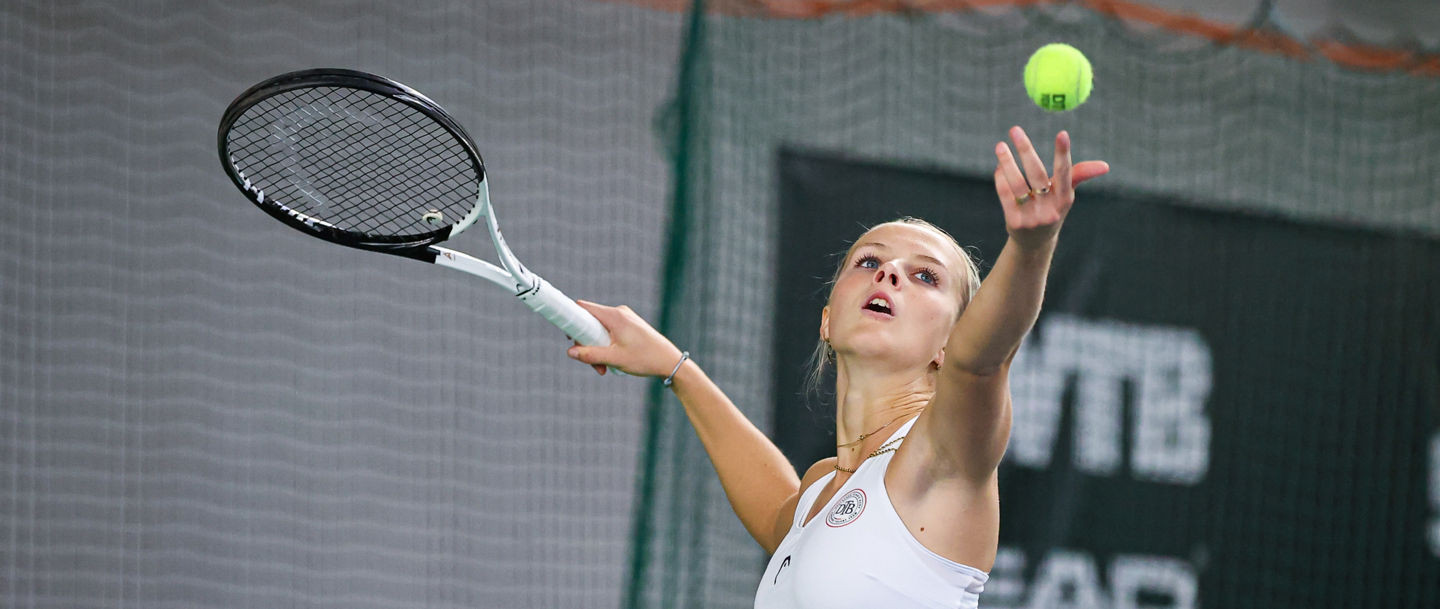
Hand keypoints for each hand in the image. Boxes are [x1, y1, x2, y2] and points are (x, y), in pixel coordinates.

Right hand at [565, 300, 684, 376]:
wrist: (669, 362)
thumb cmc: (645, 358)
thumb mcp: (614, 359)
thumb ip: (590, 355)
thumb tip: (570, 352)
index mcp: (614, 316)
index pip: (583, 308)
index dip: (571, 319)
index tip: (566, 334)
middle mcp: (619, 313)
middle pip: (589, 322)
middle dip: (586, 344)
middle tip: (592, 363)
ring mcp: (624, 319)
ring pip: (599, 330)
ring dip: (596, 349)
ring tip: (604, 368)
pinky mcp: (628, 326)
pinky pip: (609, 333)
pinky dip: (606, 347)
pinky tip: (611, 362)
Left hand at [993, 126, 1108, 249]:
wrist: (1035, 243)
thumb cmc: (1052, 209)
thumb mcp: (1066, 195)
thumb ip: (1079, 175)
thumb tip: (1105, 166)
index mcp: (1065, 199)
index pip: (1066, 172)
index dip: (1064, 153)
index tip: (1062, 133)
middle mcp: (1050, 208)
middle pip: (1037, 174)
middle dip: (1026, 150)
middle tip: (1015, 129)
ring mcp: (1031, 217)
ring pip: (1016, 184)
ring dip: (1007, 162)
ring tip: (1000, 145)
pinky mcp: (1014, 222)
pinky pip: (1005, 194)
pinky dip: (1001, 178)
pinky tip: (1000, 165)